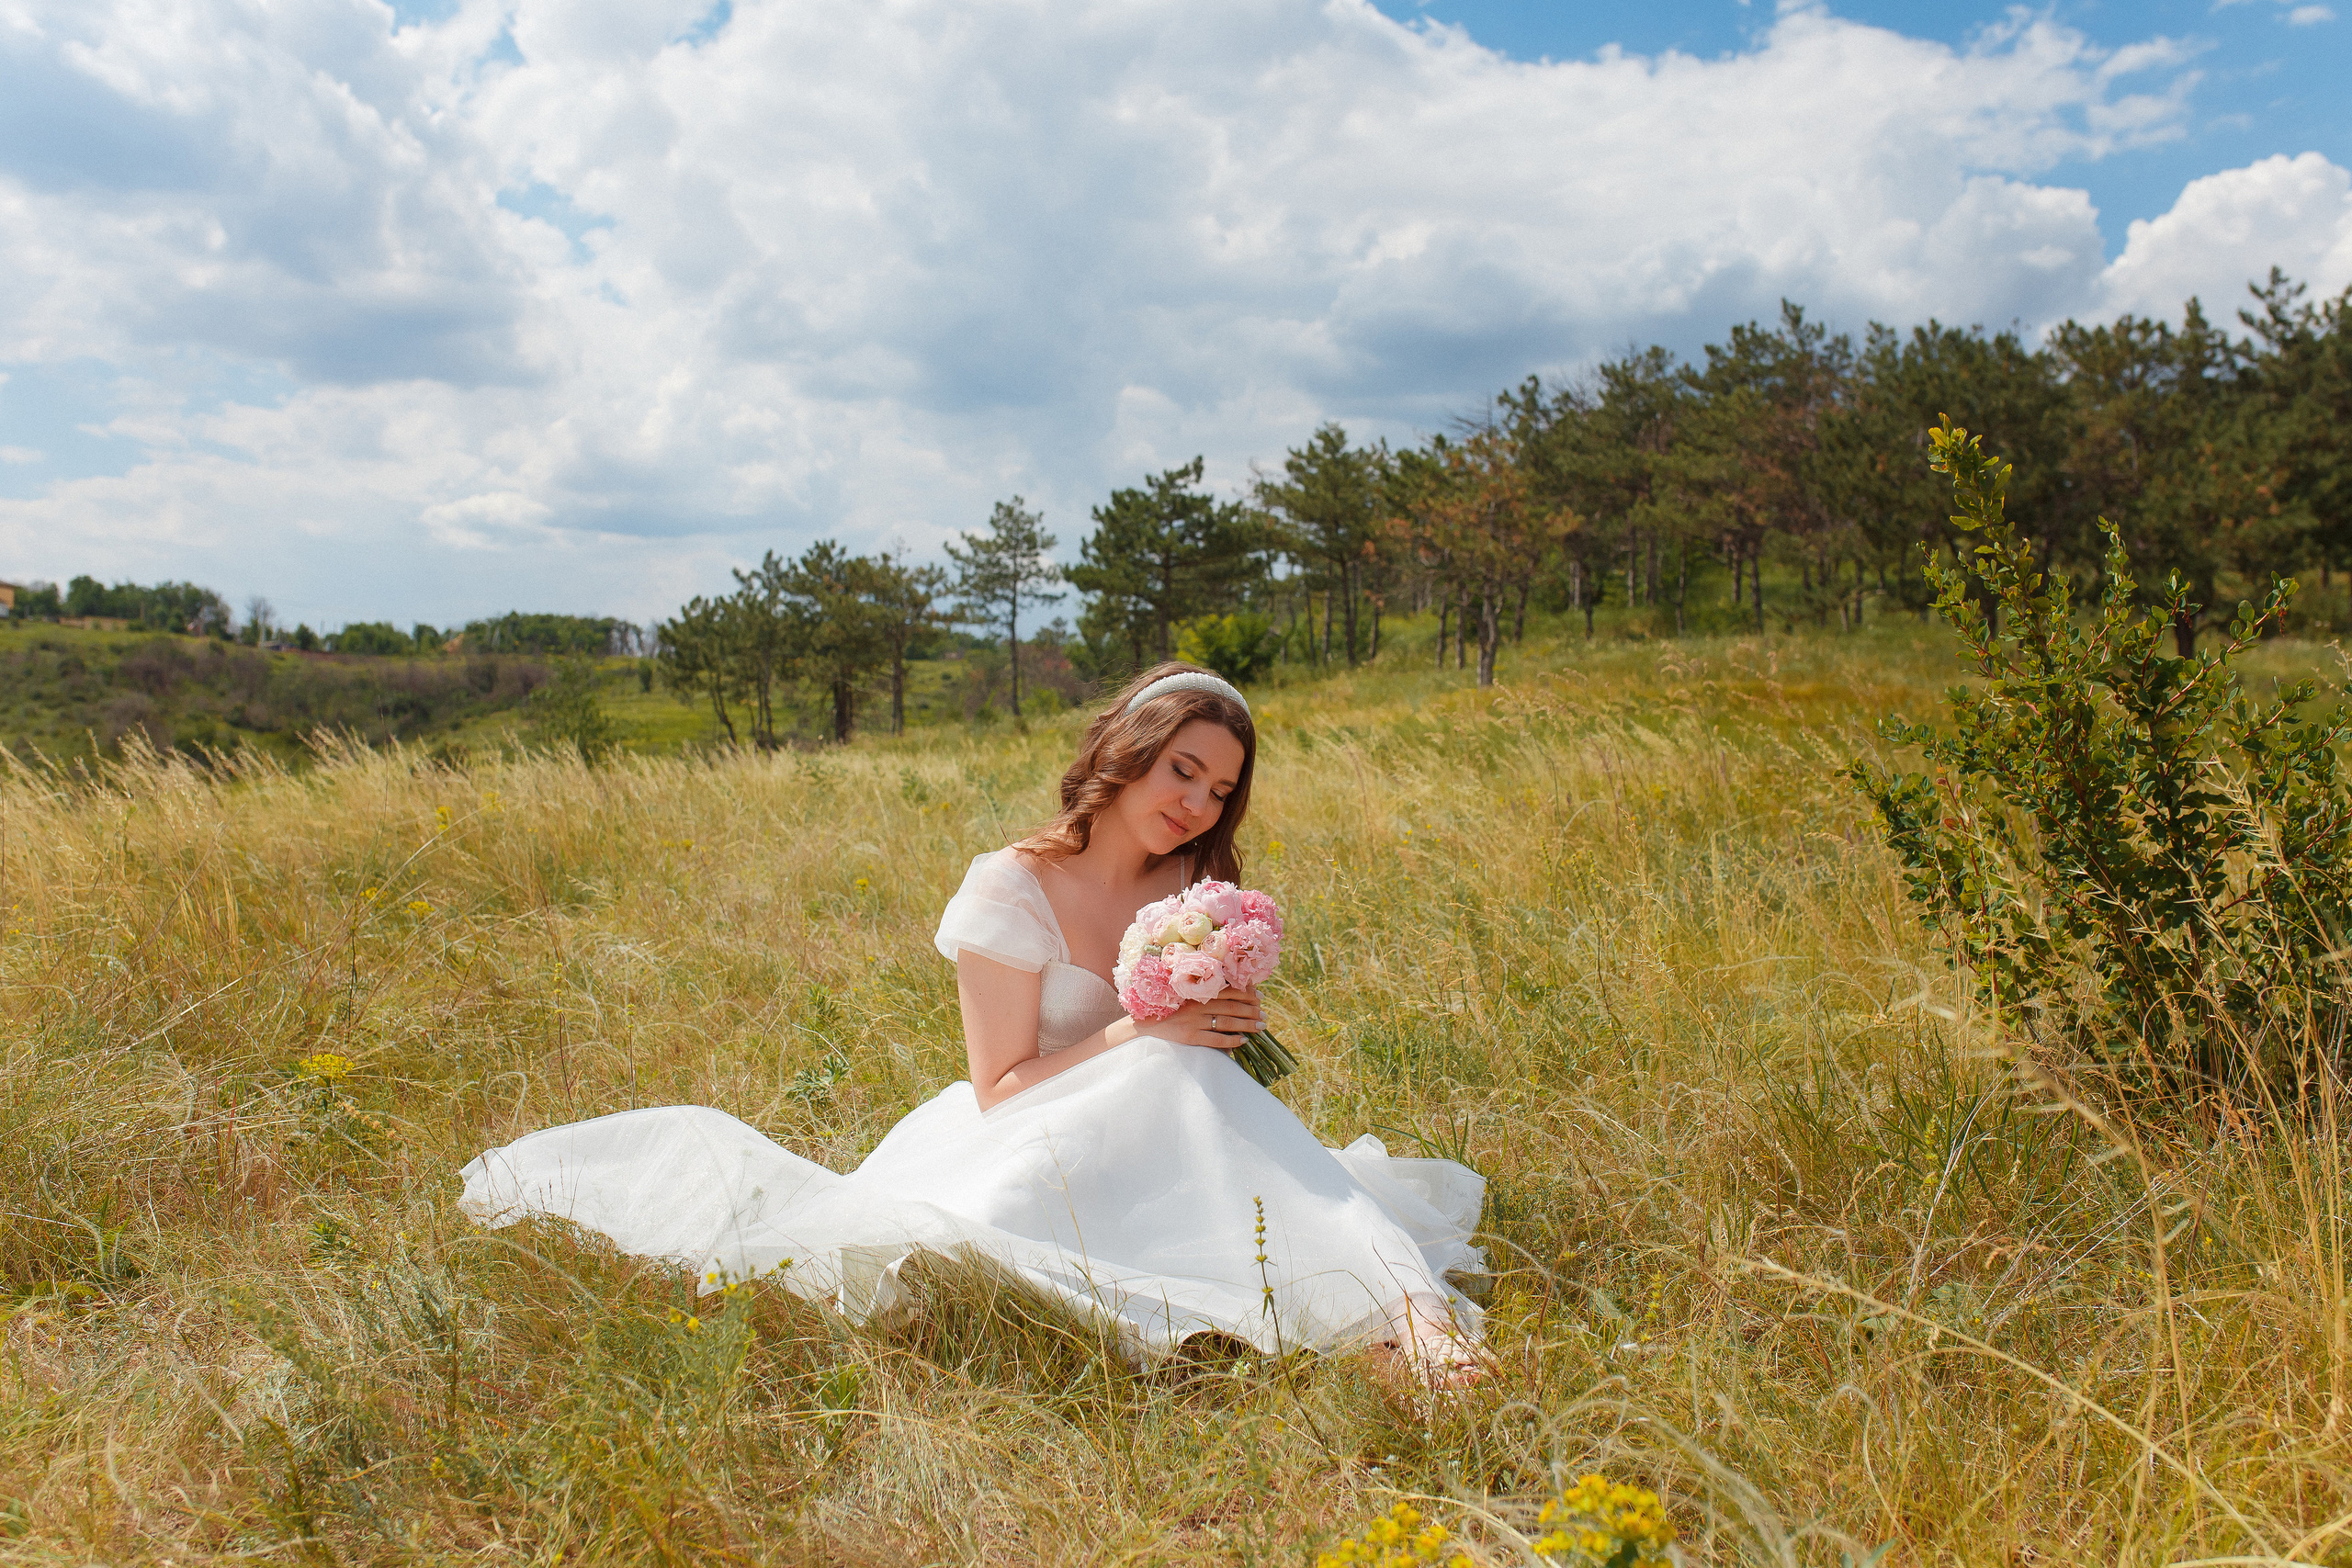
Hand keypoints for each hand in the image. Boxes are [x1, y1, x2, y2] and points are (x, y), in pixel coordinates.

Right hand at [1144, 986, 1262, 1051]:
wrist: (1145, 1027)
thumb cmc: (1169, 1011)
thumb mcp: (1186, 998)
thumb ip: (1205, 995)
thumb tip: (1233, 994)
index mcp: (1197, 992)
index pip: (1228, 990)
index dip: (1246, 993)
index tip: (1260, 997)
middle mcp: (1197, 1005)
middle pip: (1232, 1007)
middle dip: (1251, 1010)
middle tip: (1264, 1015)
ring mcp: (1194, 1022)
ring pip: (1227, 1022)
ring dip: (1247, 1024)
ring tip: (1260, 1027)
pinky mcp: (1190, 1037)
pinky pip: (1216, 1040)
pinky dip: (1231, 1040)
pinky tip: (1242, 1041)